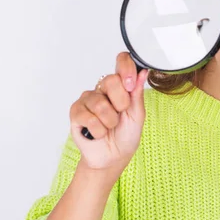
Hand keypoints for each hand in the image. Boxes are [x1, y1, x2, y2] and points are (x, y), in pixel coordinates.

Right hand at [69, 52, 148, 171]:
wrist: (113, 158)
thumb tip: (143, 72)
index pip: (122, 61)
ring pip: (100, 103)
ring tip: (109, 127)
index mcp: (120, 85)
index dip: (126, 68)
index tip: (130, 84)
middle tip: (120, 115)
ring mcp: (88, 99)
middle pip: (111, 80)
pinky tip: (98, 133)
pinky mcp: (76, 112)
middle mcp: (102, 88)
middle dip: (121, 103)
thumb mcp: (137, 115)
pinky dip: (98, 130)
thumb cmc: (126, 135)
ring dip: (109, 122)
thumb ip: (137, 93)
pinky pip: (88, 117)